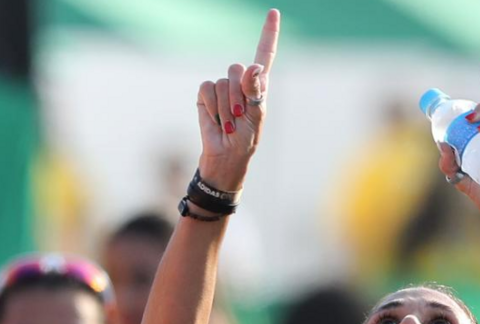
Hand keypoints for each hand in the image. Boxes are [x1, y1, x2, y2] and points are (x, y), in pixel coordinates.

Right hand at [196, 9, 279, 191]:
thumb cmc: (247, 138)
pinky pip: (206, 88)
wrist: (226, 154)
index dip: (268, 33)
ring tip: (229, 123)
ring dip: (225, 106)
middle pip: (237, 68)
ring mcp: (222, 87)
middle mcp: (240, 82)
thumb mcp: (257, 115)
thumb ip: (256, 91)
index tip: (274, 12)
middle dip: (238, 93)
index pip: (265, 54)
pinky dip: (212, 106)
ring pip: (222, 81)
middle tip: (239, 115)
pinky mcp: (205, 95)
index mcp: (259, 85)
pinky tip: (216, 119)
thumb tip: (254, 67)